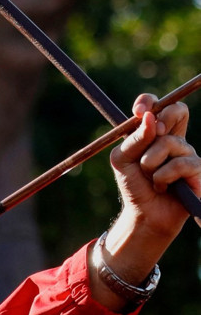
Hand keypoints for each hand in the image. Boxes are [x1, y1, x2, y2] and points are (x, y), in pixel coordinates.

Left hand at [111, 94, 200, 237]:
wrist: (145, 213)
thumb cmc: (134, 185)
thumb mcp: (122, 160)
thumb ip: (133, 139)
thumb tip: (149, 118)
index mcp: (155, 133)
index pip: (158, 106)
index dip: (149, 102)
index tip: (139, 110)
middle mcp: (175, 138)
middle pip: (178, 110)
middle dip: (160, 121)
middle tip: (153, 135)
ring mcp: (189, 152)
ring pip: (168, 142)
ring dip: (150, 162)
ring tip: (150, 177)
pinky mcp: (198, 169)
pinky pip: (179, 164)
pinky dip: (162, 177)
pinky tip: (162, 186)